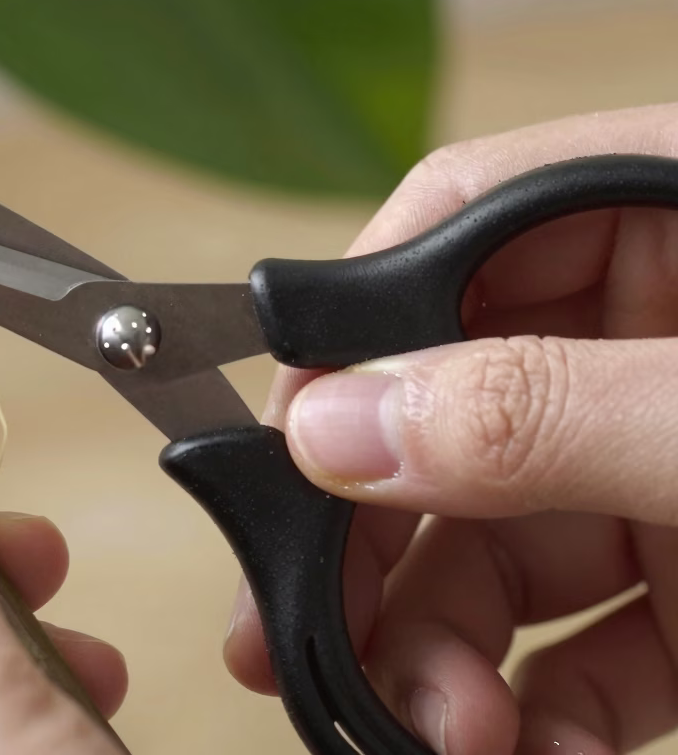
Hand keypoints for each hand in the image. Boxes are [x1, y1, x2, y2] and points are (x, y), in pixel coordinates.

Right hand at [226, 106, 677, 753]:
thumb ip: (540, 412)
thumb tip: (333, 428)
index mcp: (659, 220)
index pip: (451, 234)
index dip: (343, 337)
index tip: (281, 451)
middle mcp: (644, 339)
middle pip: (442, 422)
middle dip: (372, 551)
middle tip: (307, 638)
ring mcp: (659, 463)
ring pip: (494, 549)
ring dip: (441, 651)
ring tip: (438, 728)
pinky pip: (584, 642)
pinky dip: (535, 710)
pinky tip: (512, 748)